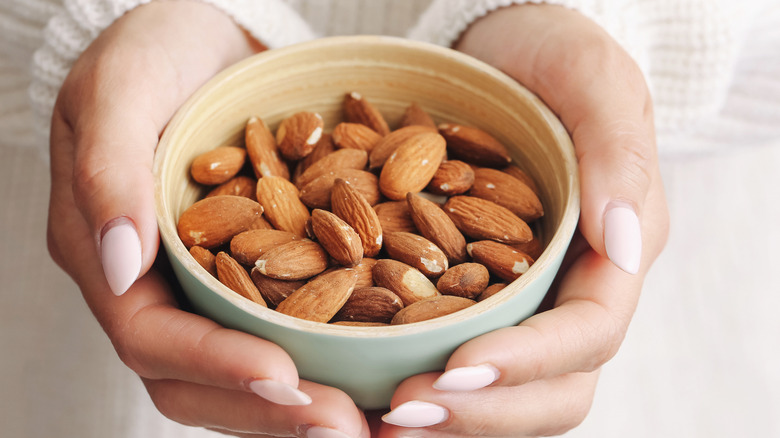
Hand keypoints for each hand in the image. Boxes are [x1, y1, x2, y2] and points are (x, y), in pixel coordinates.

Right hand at [46, 2, 366, 436]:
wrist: (203, 40)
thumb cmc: (156, 49)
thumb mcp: (122, 85)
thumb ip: (107, 168)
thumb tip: (118, 264)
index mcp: (104, 250)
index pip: (151, 335)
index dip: (215, 365)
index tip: (287, 379)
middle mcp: (148, 284)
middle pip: (194, 379)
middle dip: (266, 413)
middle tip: (346, 428)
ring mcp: (195, 286)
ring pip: (236, 373)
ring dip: (296, 409)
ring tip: (366, 424)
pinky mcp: (242, 275)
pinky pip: (274, 334)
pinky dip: (315, 366)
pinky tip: (366, 378)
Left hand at [378, 4, 668, 435]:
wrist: (500, 53)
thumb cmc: (550, 56)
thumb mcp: (590, 77)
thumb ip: (617, 150)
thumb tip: (622, 243)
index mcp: (611, 255)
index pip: (587, 334)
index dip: (529, 363)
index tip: (457, 369)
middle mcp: (569, 294)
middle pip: (549, 389)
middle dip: (480, 413)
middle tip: (399, 413)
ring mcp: (521, 304)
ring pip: (502, 395)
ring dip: (446, 421)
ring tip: (376, 421)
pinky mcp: (472, 300)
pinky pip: (452, 361)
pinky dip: (422, 390)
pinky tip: (367, 395)